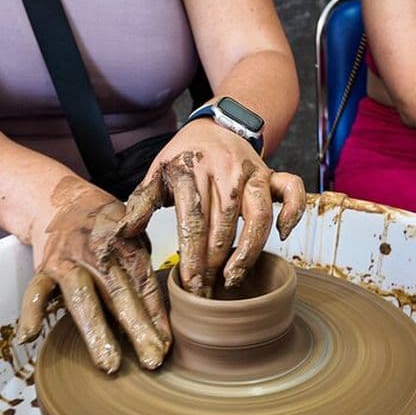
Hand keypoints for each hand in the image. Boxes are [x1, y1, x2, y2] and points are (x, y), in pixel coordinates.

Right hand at [15, 177, 170, 372]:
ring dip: (96, 331)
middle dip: (137, 329)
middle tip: (151, 360)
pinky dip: (31, 313)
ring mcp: (69, 262)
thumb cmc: (107, 227)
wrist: (63, 201)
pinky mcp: (44, 269)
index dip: (157, 317)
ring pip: (83, 298)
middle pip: (120, 295)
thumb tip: (165, 319)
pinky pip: (35, 292)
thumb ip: (144, 275)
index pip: (145, 286)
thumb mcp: (135, 240)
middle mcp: (98, 254)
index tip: (167, 346)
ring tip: (108, 363)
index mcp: (127, 246)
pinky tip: (29, 337)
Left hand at [115, 119, 305, 296]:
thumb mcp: (158, 171)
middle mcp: (225, 169)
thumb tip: (124, 234)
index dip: (192, 254)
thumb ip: (142, 201)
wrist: (217, 124)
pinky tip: (281, 235)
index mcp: (192, 169)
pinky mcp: (272, 174)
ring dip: (248, 250)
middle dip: (215, 262)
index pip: (193, 219)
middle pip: (223, 223)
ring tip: (234, 276)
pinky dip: (291, 212)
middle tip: (208, 290)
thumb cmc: (185, 154)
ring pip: (258, 215)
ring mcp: (252, 172)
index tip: (190, 282)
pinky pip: (292, 191)